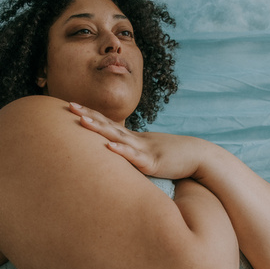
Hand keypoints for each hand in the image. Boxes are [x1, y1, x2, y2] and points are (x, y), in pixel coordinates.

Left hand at [69, 102, 210, 179]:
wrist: (199, 156)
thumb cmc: (174, 157)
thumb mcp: (149, 153)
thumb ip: (133, 153)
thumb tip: (118, 156)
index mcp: (134, 138)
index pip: (108, 123)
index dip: (91, 114)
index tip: (72, 106)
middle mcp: (136, 140)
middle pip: (109, 124)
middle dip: (88, 115)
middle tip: (69, 105)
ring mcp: (144, 149)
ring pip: (118, 137)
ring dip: (99, 128)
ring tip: (82, 121)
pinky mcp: (153, 162)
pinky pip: (135, 157)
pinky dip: (122, 152)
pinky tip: (108, 147)